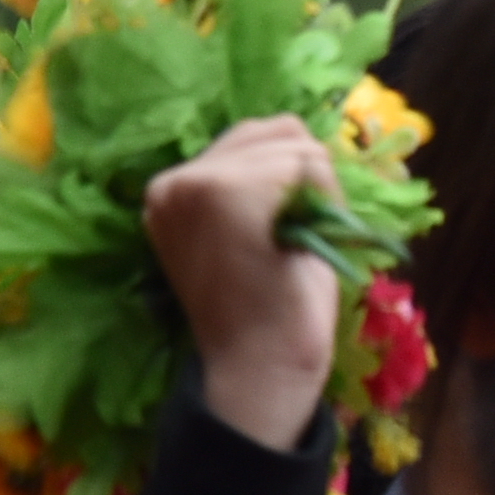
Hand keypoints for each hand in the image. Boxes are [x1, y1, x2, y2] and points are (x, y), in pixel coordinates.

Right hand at [144, 116, 347, 452]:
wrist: (261, 365)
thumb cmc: (269, 308)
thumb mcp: (251, 232)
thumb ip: (257, 184)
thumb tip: (300, 136)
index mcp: (171, 190)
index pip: (253, 137)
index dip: (292, 178)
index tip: (279, 233)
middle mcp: (171, 180)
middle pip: (277, 129)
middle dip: (307, 177)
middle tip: (295, 238)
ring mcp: (194, 183)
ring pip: (295, 145)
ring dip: (318, 191)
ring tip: (297, 241)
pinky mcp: (225, 191)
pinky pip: (305, 163)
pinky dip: (324, 199)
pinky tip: (302, 241)